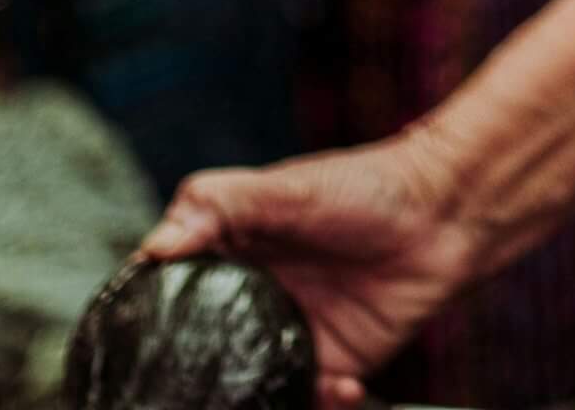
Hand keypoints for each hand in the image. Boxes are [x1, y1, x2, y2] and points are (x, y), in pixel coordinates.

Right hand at [143, 125, 489, 407]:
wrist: (445, 214)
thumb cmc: (366, 188)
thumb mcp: (288, 187)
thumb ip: (221, 205)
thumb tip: (155, 246)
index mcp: (228, 258)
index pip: (167, 298)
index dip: (146, 323)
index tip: (129, 348)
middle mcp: (250, 305)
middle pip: (198, 359)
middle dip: (190, 385)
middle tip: (189, 396)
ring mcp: (288, 339)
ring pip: (248, 391)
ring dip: (254, 402)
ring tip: (273, 395)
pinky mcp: (331, 367)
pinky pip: (309, 401)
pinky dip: (321, 402)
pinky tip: (340, 385)